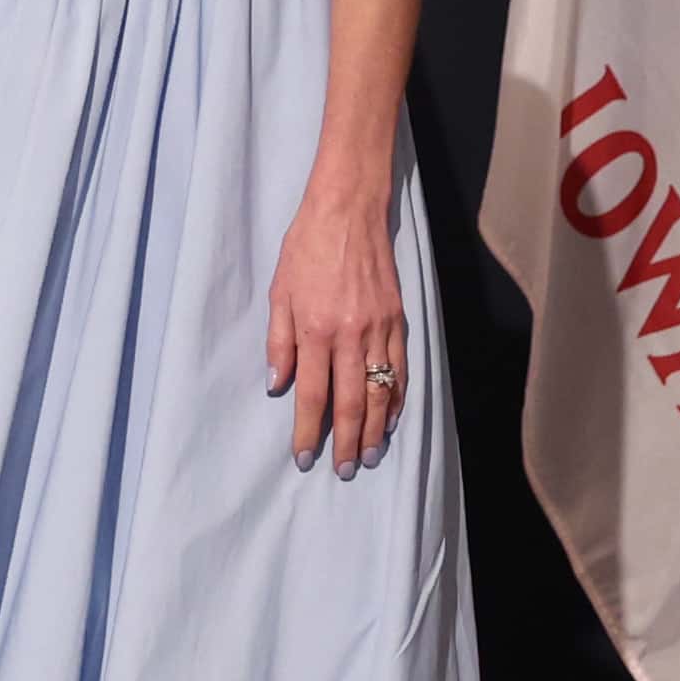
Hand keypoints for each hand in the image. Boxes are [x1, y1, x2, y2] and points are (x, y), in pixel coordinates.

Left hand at [265, 185, 407, 473]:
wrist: (349, 209)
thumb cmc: (307, 247)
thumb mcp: (279, 292)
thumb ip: (279, 342)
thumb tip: (278, 386)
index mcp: (316, 329)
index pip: (312, 393)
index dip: (308, 430)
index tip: (305, 457)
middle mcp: (350, 334)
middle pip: (352, 401)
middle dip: (347, 441)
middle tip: (345, 470)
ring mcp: (379, 328)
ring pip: (381, 391)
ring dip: (376, 428)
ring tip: (370, 455)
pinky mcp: (398, 319)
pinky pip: (400, 368)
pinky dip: (398, 397)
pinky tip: (393, 417)